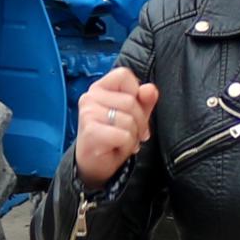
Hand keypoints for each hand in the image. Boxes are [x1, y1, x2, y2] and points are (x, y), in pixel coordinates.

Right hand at [71, 65, 158, 185]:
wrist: (94, 165)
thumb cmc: (112, 137)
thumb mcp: (132, 116)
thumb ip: (144, 101)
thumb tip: (150, 89)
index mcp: (99, 88)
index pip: (124, 75)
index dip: (136, 92)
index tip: (133, 110)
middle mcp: (90, 97)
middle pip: (131, 101)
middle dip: (139, 122)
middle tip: (131, 134)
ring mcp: (88, 113)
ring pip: (129, 120)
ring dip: (132, 136)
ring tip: (122, 142)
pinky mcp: (91, 131)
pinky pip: (124, 135)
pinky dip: (126, 146)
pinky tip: (117, 149)